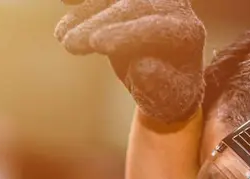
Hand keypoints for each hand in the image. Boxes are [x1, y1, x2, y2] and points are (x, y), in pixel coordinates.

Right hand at [55, 0, 205, 123]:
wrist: (163, 80)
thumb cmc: (166, 93)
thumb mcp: (165, 99)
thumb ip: (157, 84)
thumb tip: (143, 65)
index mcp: (187, 33)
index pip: (157, 28)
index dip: (126, 33)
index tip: (97, 43)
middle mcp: (172, 7)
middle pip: (132, 6)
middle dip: (98, 22)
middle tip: (70, 44)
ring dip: (86, 10)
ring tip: (61, 35)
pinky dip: (84, 0)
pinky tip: (65, 2)